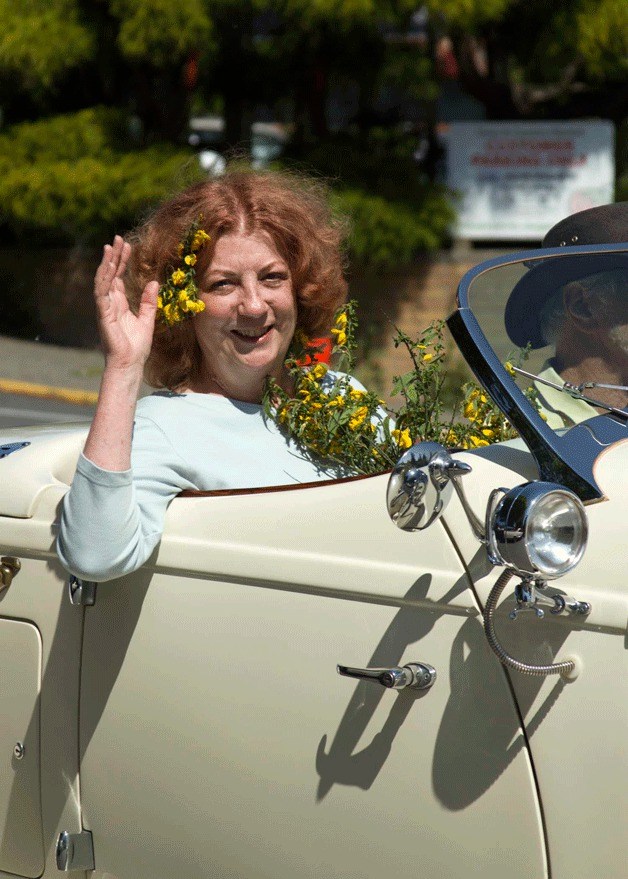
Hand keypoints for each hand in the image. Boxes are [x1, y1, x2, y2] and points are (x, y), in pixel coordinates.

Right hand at [94, 235, 158, 371]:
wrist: (130, 364)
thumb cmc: (137, 347)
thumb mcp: (147, 320)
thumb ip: (149, 302)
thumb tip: (154, 283)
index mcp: (119, 304)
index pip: (119, 278)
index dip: (122, 262)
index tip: (128, 246)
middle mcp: (110, 303)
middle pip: (110, 274)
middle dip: (113, 257)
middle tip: (118, 238)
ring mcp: (105, 308)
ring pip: (103, 280)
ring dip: (106, 263)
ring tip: (110, 247)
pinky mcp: (103, 314)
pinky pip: (101, 293)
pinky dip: (103, 279)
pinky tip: (107, 267)